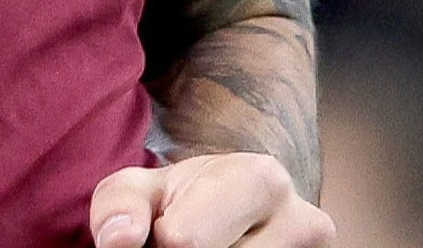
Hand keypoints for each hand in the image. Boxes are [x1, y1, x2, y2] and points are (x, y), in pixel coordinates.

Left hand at [89, 151, 331, 247]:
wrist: (236, 210)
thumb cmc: (180, 202)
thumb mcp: (141, 189)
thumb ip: (120, 205)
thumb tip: (120, 240)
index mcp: (260, 180)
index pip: (187, 240)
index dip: (161, 245)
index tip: (165, 235)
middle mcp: (302, 223)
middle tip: (183, 246)